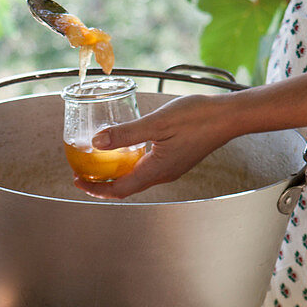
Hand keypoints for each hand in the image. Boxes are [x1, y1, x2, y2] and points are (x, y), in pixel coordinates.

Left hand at [73, 94, 236, 198]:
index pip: (119, 190)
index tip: (77, 180)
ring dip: (115, 175)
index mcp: (156, 170)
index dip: (95, 188)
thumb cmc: (198, 117)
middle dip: (101, 184)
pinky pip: (147, 169)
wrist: (230, 116)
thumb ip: (126, 133)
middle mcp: (163, 175)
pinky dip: (130, 165)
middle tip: (82, 173)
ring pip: (136, 179)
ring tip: (99, 164)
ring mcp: (171, 169)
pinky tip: (125, 151)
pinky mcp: (177, 160)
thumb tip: (96, 143)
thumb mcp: (157, 123)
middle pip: (126, 188)